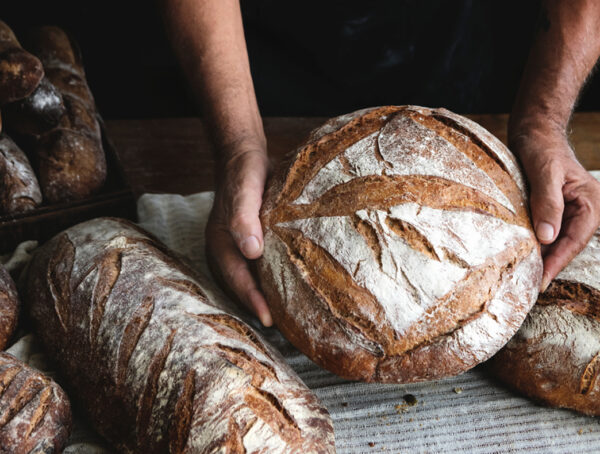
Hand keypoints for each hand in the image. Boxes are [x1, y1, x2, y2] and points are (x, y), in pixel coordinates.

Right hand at [205, 146, 272, 325]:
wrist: (244, 156)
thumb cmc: (244, 173)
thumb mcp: (245, 190)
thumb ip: (245, 219)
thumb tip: (251, 252)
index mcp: (220, 243)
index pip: (237, 279)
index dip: (253, 300)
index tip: (270, 319)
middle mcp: (224, 250)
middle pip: (240, 285)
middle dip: (258, 306)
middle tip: (283, 326)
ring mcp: (235, 247)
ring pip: (247, 279)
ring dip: (263, 296)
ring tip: (285, 314)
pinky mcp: (248, 242)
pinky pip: (256, 268)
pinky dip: (267, 280)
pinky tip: (285, 286)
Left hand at [511, 129, 599, 290]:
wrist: (534, 131)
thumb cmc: (541, 146)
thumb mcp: (543, 172)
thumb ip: (547, 203)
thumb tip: (547, 237)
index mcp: (591, 202)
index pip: (575, 239)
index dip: (557, 262)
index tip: (540, 281)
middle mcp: (585, 209)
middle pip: (568, 245)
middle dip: (550, 265)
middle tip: (528, 286)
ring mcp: (570, 211)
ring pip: (558, 241)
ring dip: (543, 257)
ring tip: (524, 277)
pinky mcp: (555, 210)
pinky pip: (549, 232)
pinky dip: (538, 245)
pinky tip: (523, 255)